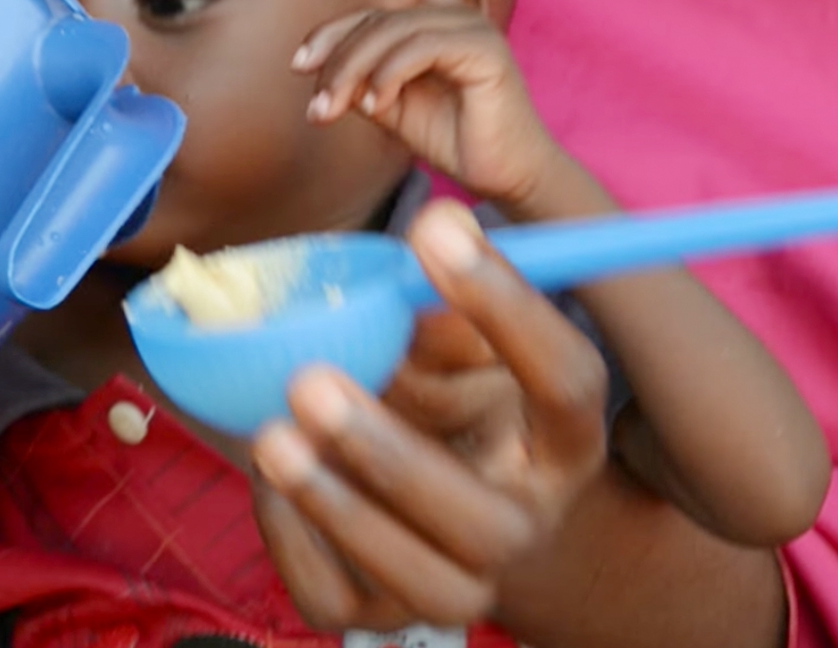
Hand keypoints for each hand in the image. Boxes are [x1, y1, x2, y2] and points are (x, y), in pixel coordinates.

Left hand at [251, 201, 610, 632]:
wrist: (442, 482)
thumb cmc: (450, 389)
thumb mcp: (465, 343)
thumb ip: (447, 308)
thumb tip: (428, 243)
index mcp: (565, 440)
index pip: (567, 382)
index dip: (508, 307)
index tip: (434, 228)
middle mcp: (528, 524)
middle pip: (486, 523)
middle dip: (389, 455)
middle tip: (310, 380)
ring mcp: (462, 583)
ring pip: (419, 581)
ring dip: (338, 507)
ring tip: (271, 436)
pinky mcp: (383, 614)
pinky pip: (337, 600)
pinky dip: (294, 542)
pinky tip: (270, 479)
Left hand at [294, 5, 564, 210]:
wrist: (506, 175)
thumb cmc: (453, 140)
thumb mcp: (391, 107)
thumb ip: (360, 83)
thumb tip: (316, 72)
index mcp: (429, 24)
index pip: (369, 17)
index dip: (329, 36)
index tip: (297, 67)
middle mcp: (451, 16)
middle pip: (376, 22)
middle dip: (337, 62)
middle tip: (316, 106)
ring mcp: (471, 27)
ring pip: (395, 31)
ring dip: (356, 69)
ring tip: (338, 109)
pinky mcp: (486, 47)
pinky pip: (423, 47)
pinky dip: (389, 73)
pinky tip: (374, 105)